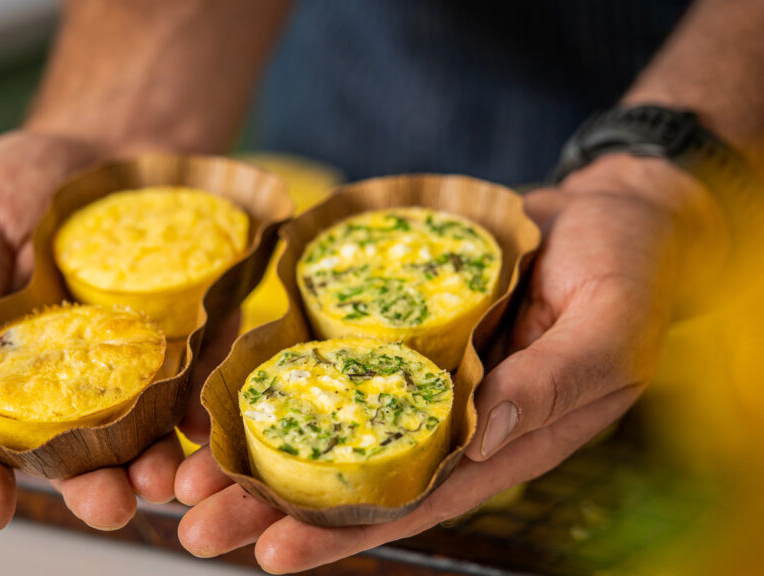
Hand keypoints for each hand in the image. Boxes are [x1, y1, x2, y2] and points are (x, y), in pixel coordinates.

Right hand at [0, 130, 234, 531]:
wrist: (115, 140)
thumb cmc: (30, 178)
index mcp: (9, 357)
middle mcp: (74, 373)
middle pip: (79, 448)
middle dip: (93, 485)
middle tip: (110, 505)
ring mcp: (139, 359)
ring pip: (147, 432)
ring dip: (160, 464)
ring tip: (169, 480)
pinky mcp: (196, 334)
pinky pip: (205, 380)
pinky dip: (208, 410)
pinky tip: (212, 430)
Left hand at [173, 154, 727, 572]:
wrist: (607, 213)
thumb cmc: (628, 271)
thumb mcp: (609, 326)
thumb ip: (554, 381)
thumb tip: (484, 429)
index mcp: (502, 438)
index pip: (415, 500)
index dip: (345, 532)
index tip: (274, 553)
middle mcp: (449, 417)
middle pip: (352, 476)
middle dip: (273, 505)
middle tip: (197, 527)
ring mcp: (417, 372)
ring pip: (328, 423)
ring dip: (257, 451)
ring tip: (185, 475)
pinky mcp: (394, 326)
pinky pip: (332, 356)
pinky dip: (279, 379)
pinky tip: (223, 397)